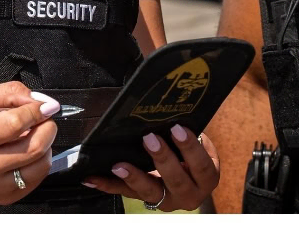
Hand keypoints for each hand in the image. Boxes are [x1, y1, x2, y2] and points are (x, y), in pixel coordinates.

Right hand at [0, 81, 59, 204]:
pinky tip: (26, 152)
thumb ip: (11, 94)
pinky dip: (39, 162)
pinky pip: (36, 179)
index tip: (47, 106)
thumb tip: (41, 103)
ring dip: (46, 146)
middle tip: (44, 119)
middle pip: (35, 147)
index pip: (16, 124)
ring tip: (33, 136)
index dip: (38, 111)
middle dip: (48, 128)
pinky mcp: (5, 197)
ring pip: (41, 165)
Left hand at [81, 126, 219, 211]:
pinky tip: (91, 178)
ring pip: (151, 192)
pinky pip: (124, 193)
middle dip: (163, 159)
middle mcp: (189, 194)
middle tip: (148, 139)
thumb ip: (185, 126)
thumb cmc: (189, 147)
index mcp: (207, 177)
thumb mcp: (195, 138)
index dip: (190, 148)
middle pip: (177, 181)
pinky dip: (107, 185)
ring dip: (134, 177)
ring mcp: (166, 199)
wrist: (187, 174)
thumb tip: (162, 98)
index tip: (176, 128)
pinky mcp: (144, 199)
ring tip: (118, 165)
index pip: (202, 166)